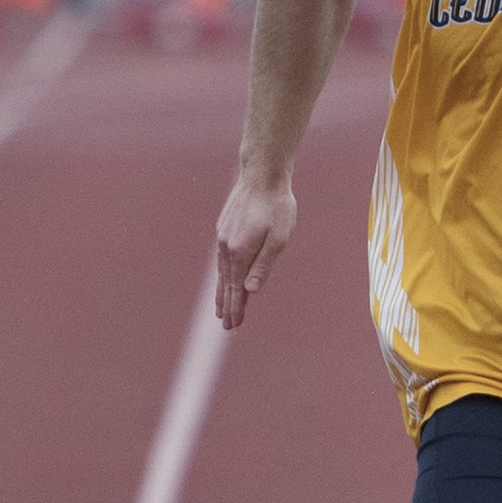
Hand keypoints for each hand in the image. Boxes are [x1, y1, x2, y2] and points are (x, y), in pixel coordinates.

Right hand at [214, 176, 295, 329]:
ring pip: (221, 271)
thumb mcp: (279, 238)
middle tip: (227, 326)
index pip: (236, 288)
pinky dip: (222, 273)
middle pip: (225, 283)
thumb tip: (250, 290)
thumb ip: (264, 265)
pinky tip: (224, 279)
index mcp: (240, 252)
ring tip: (222, 309)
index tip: (234, 326)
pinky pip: (222, 259)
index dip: (236, 308)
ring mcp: (223, 237)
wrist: (262, 176)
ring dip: (222, 291)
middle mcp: (226, 247)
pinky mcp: (224, 229)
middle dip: (227, 305)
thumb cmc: (277, 206)